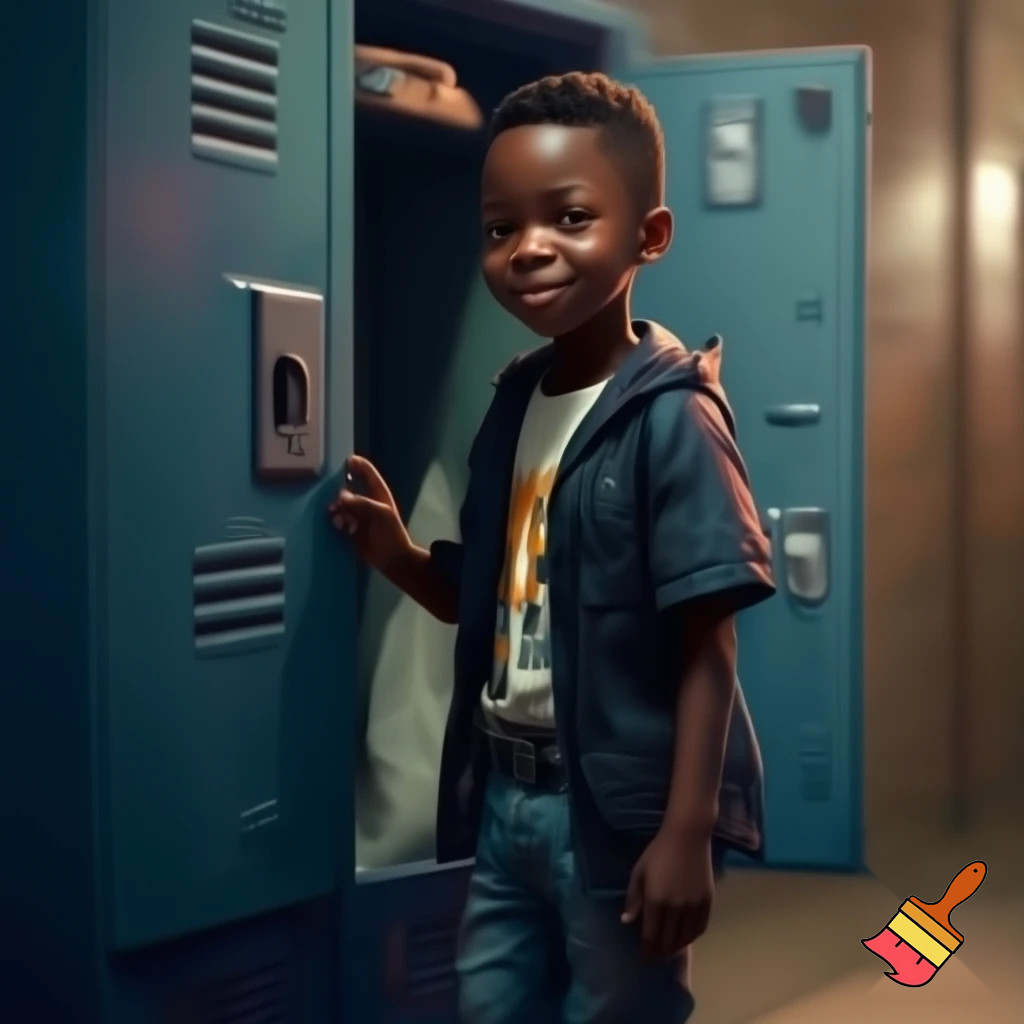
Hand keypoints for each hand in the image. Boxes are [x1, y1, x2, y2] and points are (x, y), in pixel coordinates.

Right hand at [328, 455, 410, 573]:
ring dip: (337, 508)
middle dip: (340, 489)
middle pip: (349, 486)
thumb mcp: (379, 513)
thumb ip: (361, 502)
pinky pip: (338, 519)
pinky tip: (340, 526)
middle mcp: (366, 500)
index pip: (367, 472)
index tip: (344, 460)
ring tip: (338, 516)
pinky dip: (336, 520)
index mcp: (378, 492)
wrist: (391, 558)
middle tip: (335, 497)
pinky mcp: (350, 528)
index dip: (357, 464)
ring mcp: (357, 514)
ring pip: (341, 504)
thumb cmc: (390, 533)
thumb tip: (340, 495)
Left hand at [621, 827, 714, 960]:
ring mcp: (694, 906)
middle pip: (668, 942)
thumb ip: (633, 898)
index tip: (643, 958)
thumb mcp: (639, 872)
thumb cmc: (658, 852)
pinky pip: (701, 929)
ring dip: (676, 948)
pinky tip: (685, 937)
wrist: (687, 836)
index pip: (651, 937)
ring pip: (685, 938)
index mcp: (656, 901)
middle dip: (660, 952)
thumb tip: (627, 921)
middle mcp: (676, 908)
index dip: (647, 951)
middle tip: (655, 956)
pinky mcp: (708, 902)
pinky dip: (692, 937)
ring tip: (669, 949)